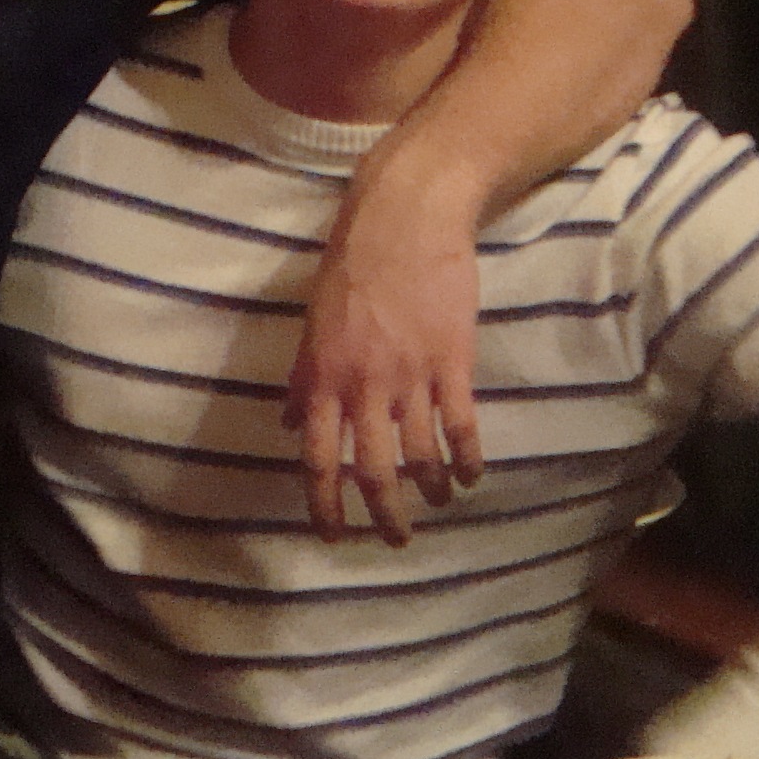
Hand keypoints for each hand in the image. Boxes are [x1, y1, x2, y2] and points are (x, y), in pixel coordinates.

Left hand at [291, 144, 484, 546]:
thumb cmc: (353, 264)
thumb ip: (303, 377)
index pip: (318, 459)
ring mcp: (411, 376)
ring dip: (428, 489)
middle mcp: (364, 386)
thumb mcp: (313, 322)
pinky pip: (461, 426)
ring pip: (420, 456)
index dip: (325, 505)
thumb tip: (288, 424)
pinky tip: (469, 476)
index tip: (334, 535)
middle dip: (383, 515)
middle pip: (372, 471)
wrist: (406, 219)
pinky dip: (466, 459)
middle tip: (394, 538)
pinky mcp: (453, 362)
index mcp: (324, 377)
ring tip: (434, 502)